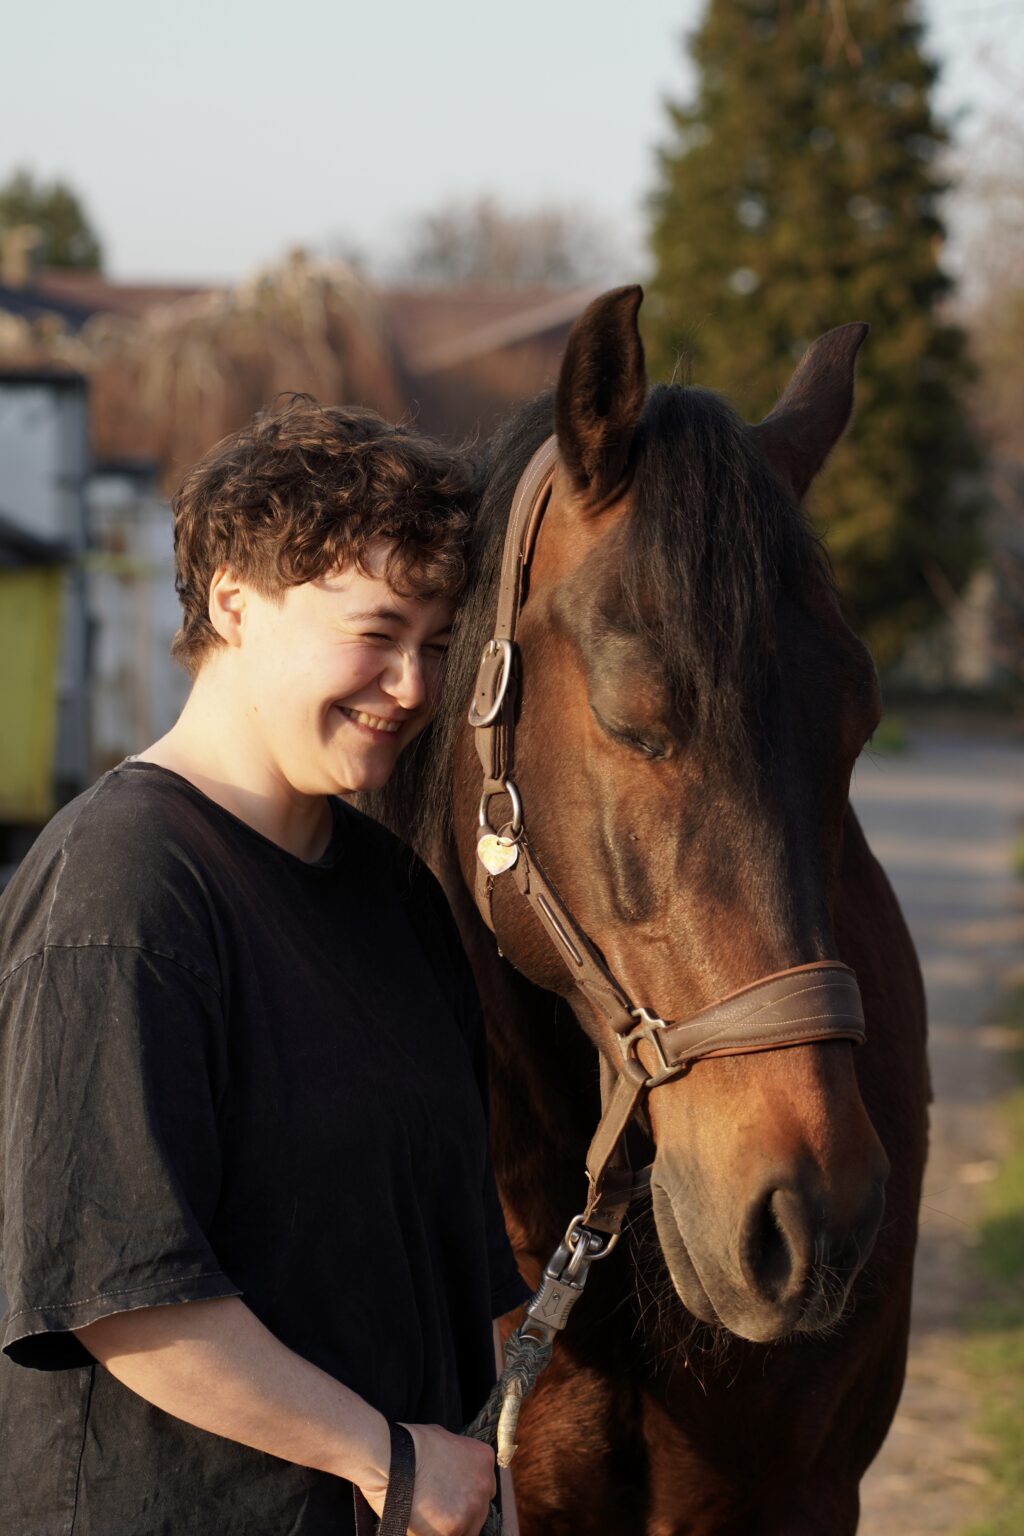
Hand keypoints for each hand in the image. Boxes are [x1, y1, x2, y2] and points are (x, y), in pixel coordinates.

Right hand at [357, 1421, 495, 1535]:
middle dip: (461, 1512)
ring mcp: (472, 1508)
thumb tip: (454, 1473)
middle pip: (480, 1510)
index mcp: (483, 1459)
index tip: (453, 1500)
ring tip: (428, 1518)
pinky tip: (422, 1524)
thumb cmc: (410, 1445)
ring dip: (451, 1527)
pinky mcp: (455, 1528)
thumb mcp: (444, 1439)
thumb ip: (458, 1460)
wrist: (391, 1459)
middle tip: (439, 1511)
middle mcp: (484, 1484)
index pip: (484, 1487)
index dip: (466, 1495)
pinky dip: (434, 1534)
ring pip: (468, 1529)